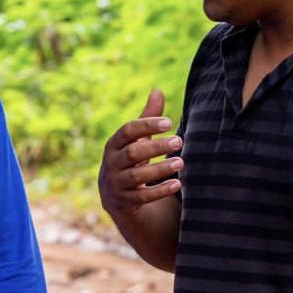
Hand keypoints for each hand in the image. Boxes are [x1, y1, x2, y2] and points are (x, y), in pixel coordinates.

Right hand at [98, 89, 182, 217]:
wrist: (115, 196)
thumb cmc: (130, 160)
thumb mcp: (137, 140)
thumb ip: (147, 118)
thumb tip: (157, 90)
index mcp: (113, 144)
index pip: (128, 131)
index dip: (147, 125)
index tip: (169, 122)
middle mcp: (111, 164)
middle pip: (132, 153)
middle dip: (156, 147)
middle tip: (179, 140)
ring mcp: (116, 184)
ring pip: (137, 176)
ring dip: (160, 169)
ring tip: (181, 162)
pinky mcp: (124, 202)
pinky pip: (142, 197)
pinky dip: (159, 191)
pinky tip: (177, 184)